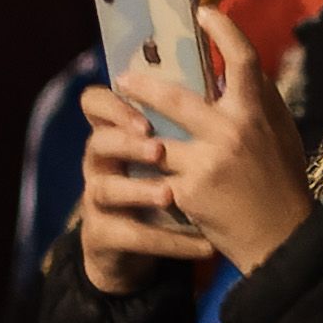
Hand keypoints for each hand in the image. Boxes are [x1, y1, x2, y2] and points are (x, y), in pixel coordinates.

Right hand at [77, 83, 214, 294]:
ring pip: (106, 189)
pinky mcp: (104, 235)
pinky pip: (132, 236)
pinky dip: (168, 242)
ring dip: (139, 191)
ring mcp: (98, 200)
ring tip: (169, 195)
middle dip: (126, 143)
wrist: (134, 246)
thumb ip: (183, 119)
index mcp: (116, 134)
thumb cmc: (159, 185)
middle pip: (98, 142)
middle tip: (157, 149)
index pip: (95, 103)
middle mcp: (101, 163)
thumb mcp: (167, 152)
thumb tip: (227, 76)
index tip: (143, 102)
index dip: (113, 102)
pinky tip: (203, 245)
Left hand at [117, 8, 318, 274]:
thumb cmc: (282, 183)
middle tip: (123, 78)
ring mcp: (206, 163)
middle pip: (174, 96)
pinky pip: (156, 172)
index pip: (241, 57)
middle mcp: (230, 132)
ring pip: (153, 137)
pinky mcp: (188, 192)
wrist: (281, 239)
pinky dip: (145, 168)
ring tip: (113, 124)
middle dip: (143, 85)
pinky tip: (132, 165)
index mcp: (257, 113)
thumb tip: (237, 70)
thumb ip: (260, 102)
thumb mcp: (281, 136)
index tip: (202, 11)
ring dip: (130, 128)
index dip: (221, 29)